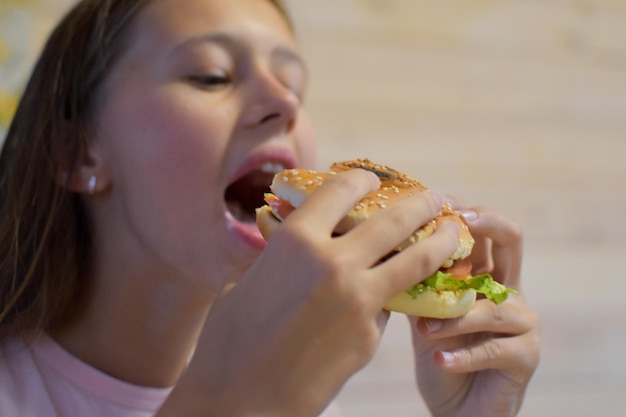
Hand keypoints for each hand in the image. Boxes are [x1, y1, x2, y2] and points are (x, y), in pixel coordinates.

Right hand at [158, 170, 461, 416]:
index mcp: (296, 241)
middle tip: (435, 198)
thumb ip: (278, 254)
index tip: (374, 182)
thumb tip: (290, 235)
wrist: (242, 399)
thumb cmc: (230, 339)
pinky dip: (397, 293)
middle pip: (394, 220)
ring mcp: (359, 301)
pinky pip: (389, 304)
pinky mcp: (371, 335)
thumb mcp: (245, 281)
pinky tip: (402, 290)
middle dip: (421, 204)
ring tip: (453, 233)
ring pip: (415, 260)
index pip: (343, 190)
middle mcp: (335, 263)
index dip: (363, 181)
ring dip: (441, 242)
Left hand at [409, 203, 539, 416]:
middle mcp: (508, 289)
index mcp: (485, 273)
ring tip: (425, 327)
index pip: (484, 228)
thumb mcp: (423, 312)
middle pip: (511, 238)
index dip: (463, 210)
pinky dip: (462, 355)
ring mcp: (522, 322)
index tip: (433, 200)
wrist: (461, 407)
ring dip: (455, 316)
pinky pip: (492, 349)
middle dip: (485, 222)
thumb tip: (378, 251)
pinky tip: (439, 359)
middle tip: (455, 222)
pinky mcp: (525, 356)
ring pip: (492, 304)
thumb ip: (415, 282)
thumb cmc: (440, 352)